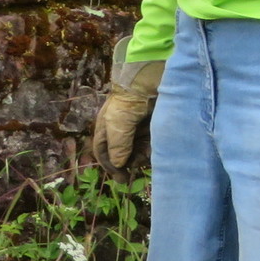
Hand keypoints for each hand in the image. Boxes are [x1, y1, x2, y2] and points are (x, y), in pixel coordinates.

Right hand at [88, 53, 163, 175]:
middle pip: (121, 154)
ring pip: (136, 150)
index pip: (103, 152)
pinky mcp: (151, 125)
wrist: (150, 81)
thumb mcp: (118, 124)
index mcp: (106, 128)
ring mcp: (137, 127)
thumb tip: (118, 163)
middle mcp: (120, 130)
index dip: (110, 166)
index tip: (121, 179)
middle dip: (128, 162)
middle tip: (138, 167)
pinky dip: (151, 150)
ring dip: (141, 157)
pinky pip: (149, 143)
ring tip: (149, 156)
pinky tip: (155, 150)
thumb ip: (118, 145)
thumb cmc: (129, 102)